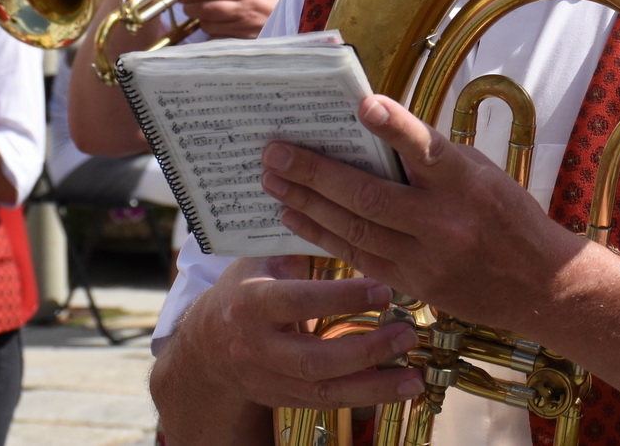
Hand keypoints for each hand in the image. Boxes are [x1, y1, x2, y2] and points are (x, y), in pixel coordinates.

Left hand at [181, 0, 281, 39]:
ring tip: (202, 16)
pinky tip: (215, 31)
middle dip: (191, 6)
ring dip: (202, 21)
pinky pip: (218, 40)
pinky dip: (212, 36)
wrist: (303, 28)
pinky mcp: (242, 43)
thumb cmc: (284, 7)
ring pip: (209, 25)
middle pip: (206, 8)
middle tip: (187, 5)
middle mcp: (243, 10)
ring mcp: (242, 29)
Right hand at [188, 255, 422, 411]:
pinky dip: (363, 398)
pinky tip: (397, 392)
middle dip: (365, 350)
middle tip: (406, 334)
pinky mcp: (281, 399)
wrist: (205, 344)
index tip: (385, 289)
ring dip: (373, 387)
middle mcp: (256, 347)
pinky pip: (325, 404)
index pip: (298, 301)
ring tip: (414, 378)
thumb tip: (350, 215)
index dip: (341, 298)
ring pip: (323, 391)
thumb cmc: (246, 287)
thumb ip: (301, 246)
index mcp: (251, 302)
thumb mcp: (262, 259)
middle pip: (313, 359)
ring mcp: (268, 379)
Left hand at [263, 95, 587, 333]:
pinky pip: (357, 257)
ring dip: (307, 203)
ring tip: (272, 180)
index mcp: (468, 184)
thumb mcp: (482, 173)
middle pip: (369, 196)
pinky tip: (294, 217)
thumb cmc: (508, 214)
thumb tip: (374, 130)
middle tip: (275, 151)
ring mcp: (427, 258)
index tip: (363, 103)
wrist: (540, 284)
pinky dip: (321, 235)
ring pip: (354, 229)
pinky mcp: (414, 284)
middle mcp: (445, 222)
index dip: (394, 126)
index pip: (427, 149)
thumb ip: (432, 158)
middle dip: (315, 172)